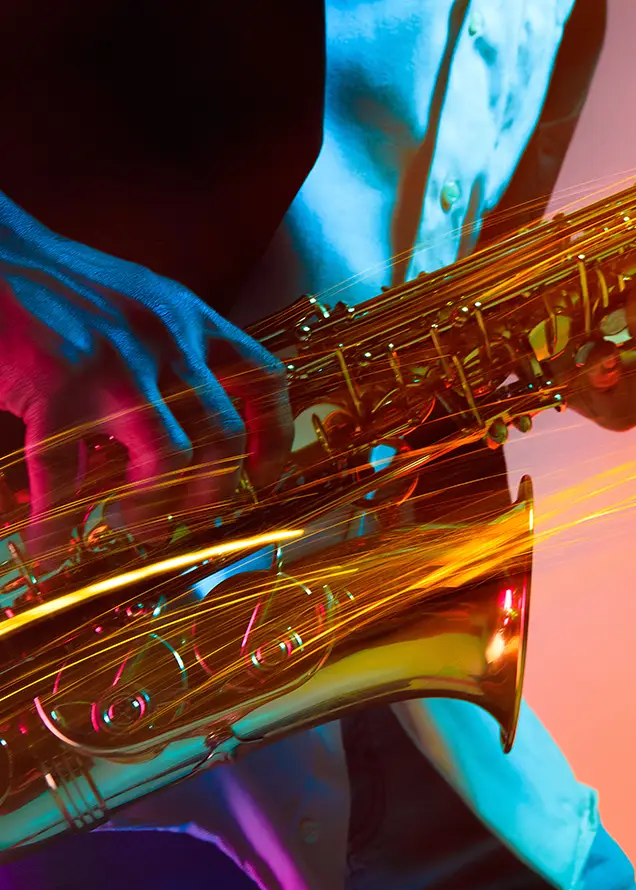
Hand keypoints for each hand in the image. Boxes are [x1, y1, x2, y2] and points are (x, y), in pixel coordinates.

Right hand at [0, 247, 292, 556]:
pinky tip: (48, 547)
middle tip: (188, 516)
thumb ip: (177, 349)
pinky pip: (65, 474)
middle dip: (214, 491)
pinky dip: (57, 523)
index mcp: (193, 319)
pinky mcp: (57, 384)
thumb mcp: (142, 302)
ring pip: (169, 458)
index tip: (265, 477)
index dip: (275, 436)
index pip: (265, 379)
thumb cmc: (63, 284)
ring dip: (153, 508)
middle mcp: (167, 341)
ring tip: (130, 528)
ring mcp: (116, 364)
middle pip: (224, 434)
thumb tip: (196, 420)